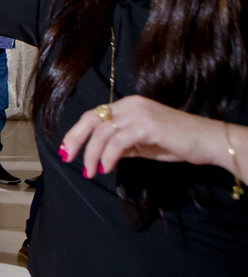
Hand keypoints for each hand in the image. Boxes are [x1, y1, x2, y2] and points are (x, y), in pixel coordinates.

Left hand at [60, 95, 232, 177]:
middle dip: (75, 139)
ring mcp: (139, 113)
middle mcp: (130, 105)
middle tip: (68, 158)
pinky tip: (105, 168)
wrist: (208, 141)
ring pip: (102, 132)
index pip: (94, 116)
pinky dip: (108, 156)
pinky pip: (118, 141)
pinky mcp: (148, 125)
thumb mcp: (143, 143)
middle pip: (91, 119)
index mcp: (127, 105)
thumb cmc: (177, 142)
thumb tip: (100, 154)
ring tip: (90, 171)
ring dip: (92, 154)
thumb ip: (122, 145)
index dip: (76, 133)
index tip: (67, 150)